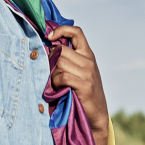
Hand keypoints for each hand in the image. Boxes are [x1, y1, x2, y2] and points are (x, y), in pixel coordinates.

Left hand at [47, 25, 109, 144]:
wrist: (97, 114)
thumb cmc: (83, 92)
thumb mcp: (81, 71)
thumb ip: (70, 59)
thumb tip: (48, 48)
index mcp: (88, 54)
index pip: (77, 32)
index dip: (61, 30)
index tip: (49, 37)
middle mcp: (89, 61)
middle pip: (61, 50)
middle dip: (50, 59)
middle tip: (49, 71)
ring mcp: (88, 73)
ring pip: (60, 63)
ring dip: (52, 73)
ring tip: (54, 82)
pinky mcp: (85, 85)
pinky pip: (62, 76)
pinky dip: (56, 82)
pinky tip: (58, 88)